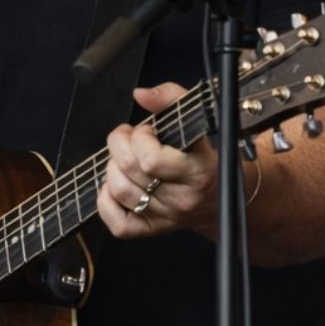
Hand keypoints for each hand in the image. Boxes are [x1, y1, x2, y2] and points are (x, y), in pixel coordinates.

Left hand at [97, 83, 217, 239]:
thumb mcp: (196, 122)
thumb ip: (171, 99)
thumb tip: (141, 94)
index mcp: (197, 171)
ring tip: (124, 159)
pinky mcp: (152, 230)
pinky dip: (106, 202)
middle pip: (130, 170)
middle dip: (119, 145)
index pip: (151, 159)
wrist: (218, 197)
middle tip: (128, 139)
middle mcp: (183, 197)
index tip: (146, 131)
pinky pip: (118, 224)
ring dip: (112, 168)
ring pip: (120, 191)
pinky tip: (115, 186)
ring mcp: (166, 217)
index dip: (139, 138)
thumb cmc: (204, 156)